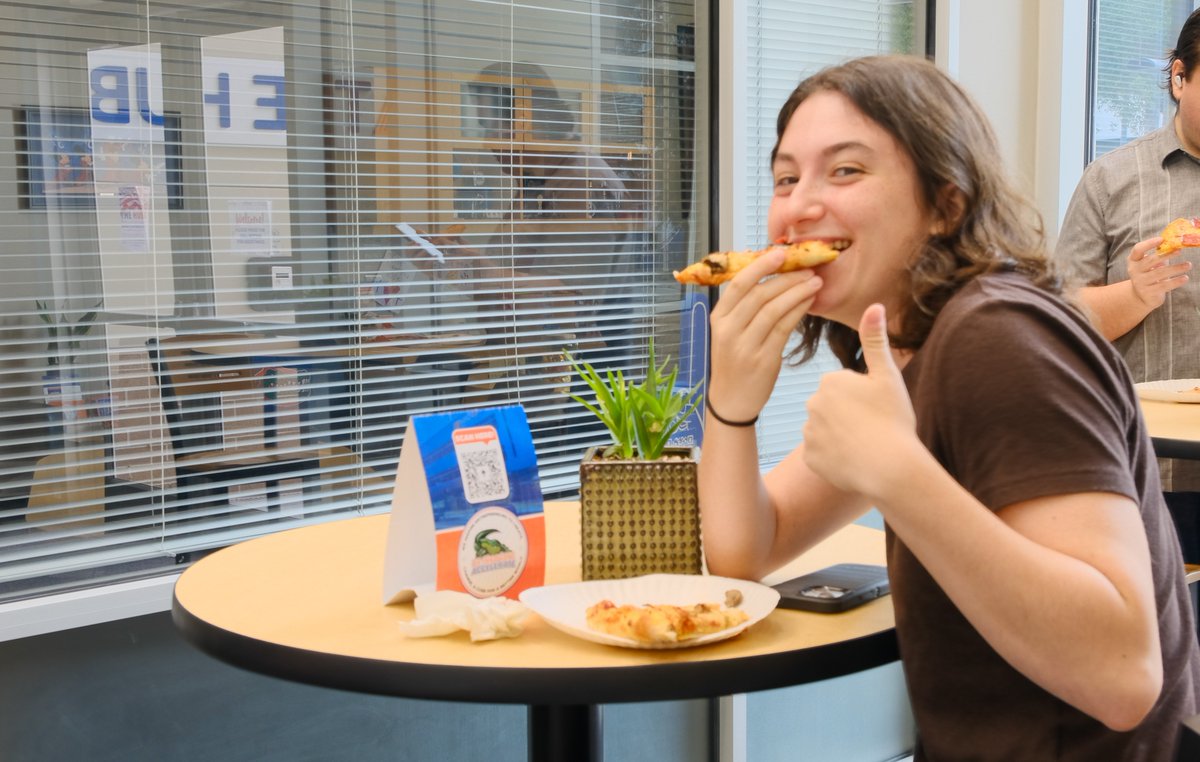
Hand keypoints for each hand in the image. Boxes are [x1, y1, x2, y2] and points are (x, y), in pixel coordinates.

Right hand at [706, 249, 823, 420]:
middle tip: (808, 267)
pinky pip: (784, 328)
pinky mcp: (763, 360)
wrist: (730, 402)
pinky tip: (810, 302)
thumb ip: (744, 309)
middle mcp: (728, 331)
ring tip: (815, 281)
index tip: (780, 252)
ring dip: (797, 291)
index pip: (739, 285)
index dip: (760, 265)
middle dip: (787, 277)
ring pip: (774, 309)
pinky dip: (799, 311)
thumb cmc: (733, 364)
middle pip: (759, 294)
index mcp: (718, 319)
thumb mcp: (729, 333)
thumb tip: (772, 278)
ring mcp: (745, 346)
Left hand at [802, 304, 919, 498]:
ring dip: (841, 437)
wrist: (891, 468)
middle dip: (849, 416)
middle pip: (833, 408)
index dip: (865, 399)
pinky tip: (853, 461)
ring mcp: (809, 432)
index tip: (878, 409)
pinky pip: (822, 455)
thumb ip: (876, 340)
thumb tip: (874, 305)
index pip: (845, 387)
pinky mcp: (810, 458)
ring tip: (865, 446)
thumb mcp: (888, 376)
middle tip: (873, 428)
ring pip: (827, 431)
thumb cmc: (893, 420)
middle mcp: (812, 403)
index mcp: (830, 381)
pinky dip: (835, 458)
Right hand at [1128, 236, 1189, 308]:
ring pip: (1160, 273)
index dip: (1149, 243)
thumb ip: (1158, 255)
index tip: (1162, 239)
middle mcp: (1134, 271)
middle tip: (1179, 251)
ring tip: (1188, 265)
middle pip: (1151, 260)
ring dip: (1176, 268)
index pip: (1138, 249)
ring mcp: (1139, 282)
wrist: (1141, 296)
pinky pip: (1164, 285)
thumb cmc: (1148, 275)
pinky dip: (1176, 281)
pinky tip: (1185, 278)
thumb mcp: (1150, 264)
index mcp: (1133, 260)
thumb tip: (1175, 245)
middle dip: (1166, 255)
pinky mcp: (1147, 293)